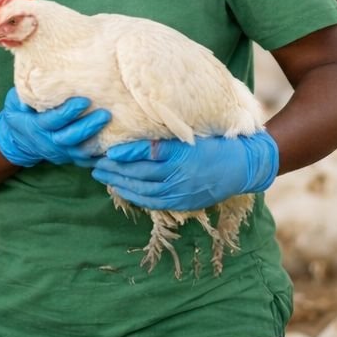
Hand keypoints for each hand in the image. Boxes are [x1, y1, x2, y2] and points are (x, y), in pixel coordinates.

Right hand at [0, 88, 110, 167]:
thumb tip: (33, 83)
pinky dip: (102, 156)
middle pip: (70, 138)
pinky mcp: (72, 158)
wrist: (19, 141)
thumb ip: (22, 95)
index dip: (67, 112)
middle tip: (106, 114)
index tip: (84, 100)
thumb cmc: (19, 115)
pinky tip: (117, 147)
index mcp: (35, 127)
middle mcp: (49, 142)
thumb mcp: (13, 103)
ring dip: (97, 140)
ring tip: (113, 126)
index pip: (53, 121)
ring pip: (81, 151)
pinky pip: (88, 160)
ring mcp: (62, 152)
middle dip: (88, 126)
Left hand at [89, 131, 278, 209]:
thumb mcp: (192, 134)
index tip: (109, 151)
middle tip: (94, 164)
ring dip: (120, 183)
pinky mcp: (182, 203)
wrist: (241, 167)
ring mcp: (180, 192)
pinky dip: (134, 196)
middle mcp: (179, 176)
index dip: (127, 153)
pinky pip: (153, 202)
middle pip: (140, 174)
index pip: (149, 154)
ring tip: (102, 176)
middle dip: (114, 170)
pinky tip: (121, 189)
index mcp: (182, 155)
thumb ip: (166, 137)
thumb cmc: (215, 144)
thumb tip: (137, 133)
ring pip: (143, 190)